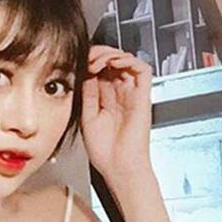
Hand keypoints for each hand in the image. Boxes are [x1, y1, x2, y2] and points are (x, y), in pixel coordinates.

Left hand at [81, 45, 152, 182]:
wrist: (119, 167)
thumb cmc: (105, 151)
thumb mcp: (87, 116)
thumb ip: (87, 93)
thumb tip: (84, 72)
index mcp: (107, 98)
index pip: (101, 69)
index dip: (90, 60)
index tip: (78, 62)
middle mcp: (120, 93)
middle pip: (114, 61)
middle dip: (99, 54)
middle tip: (87, 59)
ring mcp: (132, 94)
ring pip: (127, 60)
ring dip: (111, 54)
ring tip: (97, 62)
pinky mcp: (143, 96)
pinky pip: (143, 70)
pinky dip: (129, 60)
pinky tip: (114, 63)